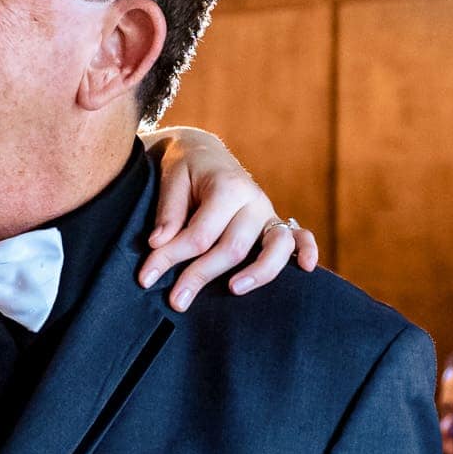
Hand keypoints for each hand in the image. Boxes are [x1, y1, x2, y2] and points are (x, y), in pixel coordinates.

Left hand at [137, 127, 319, 310]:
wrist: (204, 152)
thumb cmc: (185, 169)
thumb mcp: (171, 180)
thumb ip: (168, 213)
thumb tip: (158, 243)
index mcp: (226, 187)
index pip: (199, 235)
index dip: (170, 258)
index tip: (145, 278)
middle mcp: (253, 201)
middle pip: (233, 247)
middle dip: (201, 276)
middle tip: (176, 301)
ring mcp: (268, 213)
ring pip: (275, 247)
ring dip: (258, 272)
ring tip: (232, 290)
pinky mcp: (276, 223)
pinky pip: (301, 237)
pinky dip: (307, 251)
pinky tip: (304, 269)